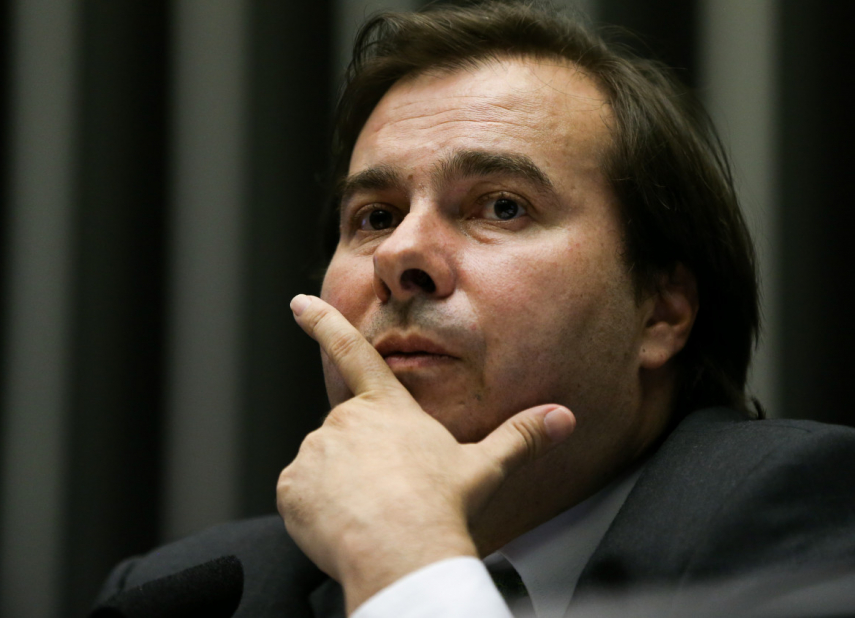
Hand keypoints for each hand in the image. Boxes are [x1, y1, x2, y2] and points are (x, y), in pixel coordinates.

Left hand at [277, 294, 575, 612]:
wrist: (401, 552)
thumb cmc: (441, 507)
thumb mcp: (484, 468)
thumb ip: (520, 437)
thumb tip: (562, 418)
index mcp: (389, 406)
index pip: (353, 352)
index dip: (323, 323)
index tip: (299, 302)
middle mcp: (347, 419)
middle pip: (348, 433)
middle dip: (363, 459)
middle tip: (391, 490)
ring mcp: (316, 450)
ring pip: (324, 465)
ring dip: (340, 485)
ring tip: (372, 511)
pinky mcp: (292, 487)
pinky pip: (300, 495)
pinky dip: (315, 510)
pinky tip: (344, 524)